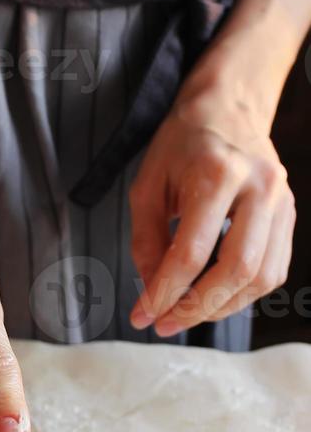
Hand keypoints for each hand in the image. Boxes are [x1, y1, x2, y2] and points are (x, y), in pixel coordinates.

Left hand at [129, 75, 295, 335]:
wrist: (230, 108)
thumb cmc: (182, 145)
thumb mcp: (147, 185)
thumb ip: (146, 240)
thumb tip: (152, 291)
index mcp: (217, 174)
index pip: (191, 252)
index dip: (164, 292)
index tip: (141, 315)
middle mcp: (257, 188)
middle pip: (235, 270)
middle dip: (196, 308)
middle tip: (165, 323)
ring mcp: (281, 202)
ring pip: (260, 277)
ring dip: (221, 307)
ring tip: (186, 315)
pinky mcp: (289, 214)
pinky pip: (274, 270)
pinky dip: (244, 294)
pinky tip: (215, 297)